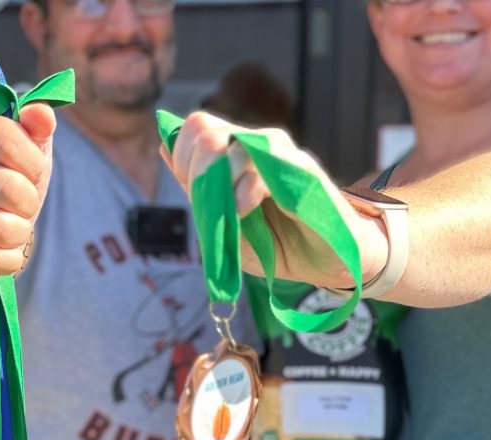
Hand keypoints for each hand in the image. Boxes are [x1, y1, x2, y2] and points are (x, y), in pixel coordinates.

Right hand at [0, 104, 55, 284]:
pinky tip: (7, 252)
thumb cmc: (6, 176)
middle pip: (7, 188)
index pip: (6, 139)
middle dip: (28, 201)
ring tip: (14, 227)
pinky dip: (7, 260)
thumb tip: (43, 115)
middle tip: (23, 204)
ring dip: (18, 232)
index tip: (33, 171)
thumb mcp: (27, 149)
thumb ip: (37, 127)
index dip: (31, 161)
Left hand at [160, 111, 387, 288]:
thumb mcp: (225, 221)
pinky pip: (262, 163)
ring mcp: (280, 152)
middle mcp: (257, 143)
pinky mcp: (302, 169)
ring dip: (218, 180)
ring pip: (228, 142)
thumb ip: (197, 187)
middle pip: (204, 127)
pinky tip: (244, 210)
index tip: (194, 193)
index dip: (182, 160)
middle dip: (195, 168)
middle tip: (209, 201)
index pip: (193, 128)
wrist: (326, 260)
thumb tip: (164, 146)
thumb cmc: (275, 242)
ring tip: (231, 212)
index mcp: (236, 152)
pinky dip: (243, 189)